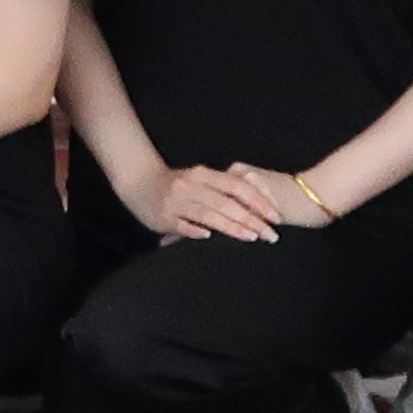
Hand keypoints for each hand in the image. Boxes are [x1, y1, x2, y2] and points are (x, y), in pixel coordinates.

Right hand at [149, 163, 288, 242]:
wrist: (136, 180)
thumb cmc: (173, 183)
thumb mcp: (198, 179)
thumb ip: (222, 189)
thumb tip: (255, 205)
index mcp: (203, 174)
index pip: (238, 187)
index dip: (259, 201)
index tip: (276, 216)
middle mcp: (191, 186)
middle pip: (227, 203)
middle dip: (252, 220)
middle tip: (271, 234)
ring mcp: (176, 201)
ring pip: (208, 215)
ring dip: (232, 227)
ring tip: (252, 237)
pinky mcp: (162, 216)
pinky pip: (182, 225)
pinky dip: (195, 230)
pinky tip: (209, 238)